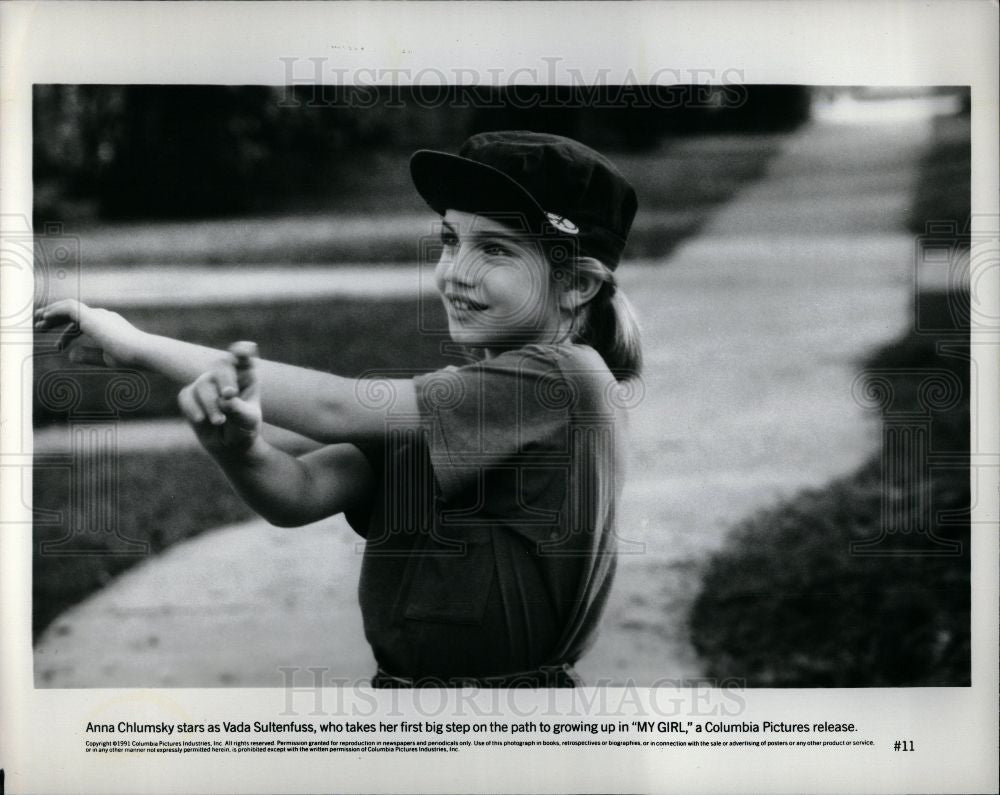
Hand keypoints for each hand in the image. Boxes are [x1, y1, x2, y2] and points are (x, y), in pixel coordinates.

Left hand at [34, 299, 144, 367]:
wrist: (141, 352)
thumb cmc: (130, 357)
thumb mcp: (105, 358)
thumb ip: (88, 355)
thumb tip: (70, 355)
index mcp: (109, 325)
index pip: (83, 326)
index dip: (67, 335)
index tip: (58, 347)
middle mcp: (103, 316)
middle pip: (74, 314)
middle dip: (56, 320)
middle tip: (40, 326)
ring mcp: (98, 314)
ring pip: (69, 308)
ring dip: (52, 313)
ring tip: (38, 321)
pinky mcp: (91, 316)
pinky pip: (68, 308)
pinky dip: (55, 310)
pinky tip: (44, 317)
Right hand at [178, 341, 262, 456]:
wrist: (229, 445)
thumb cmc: (244, 427)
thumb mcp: (248, 421)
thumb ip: (239, 410)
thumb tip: (225, 400)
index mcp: (247, 376)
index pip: (245, 357)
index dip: (243, 351)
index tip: (242, 352)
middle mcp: (226, 375)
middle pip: (222, 364)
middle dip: (225, 379)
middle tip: (230, 394)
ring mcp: (207, 383)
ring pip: (204, 383)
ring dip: (211, 404)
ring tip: (219, 421)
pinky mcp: (191, 395)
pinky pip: (186, 396)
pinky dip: (192, 408)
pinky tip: (200, 419)